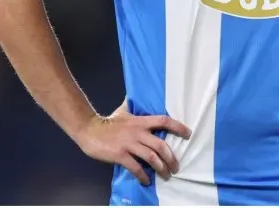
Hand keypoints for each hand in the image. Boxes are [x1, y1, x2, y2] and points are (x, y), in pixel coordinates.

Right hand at [74, 108, 191, 185]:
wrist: (89, 130)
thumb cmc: (108, 122)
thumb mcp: (123, 111)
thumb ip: (133, 107)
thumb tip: (137, 97)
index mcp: (140, 121)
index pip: (163, 121)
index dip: (178, 127)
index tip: (188, 134)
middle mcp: (138, 132)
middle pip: (161, 145)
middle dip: (171, 158)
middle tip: (176, 167)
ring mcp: (129, 144)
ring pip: (152, 157)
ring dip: (161, 168)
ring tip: (166, 176)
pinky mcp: (120, 155)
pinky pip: (136, 167)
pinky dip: (143, 175)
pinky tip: (147, 181)